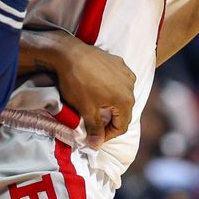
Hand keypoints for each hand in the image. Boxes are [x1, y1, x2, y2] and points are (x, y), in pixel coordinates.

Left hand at [50, 33, 135, 148]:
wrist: (68, 53)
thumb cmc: (77, 83)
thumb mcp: (85, 109)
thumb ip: (94, 129)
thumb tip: (96, 145)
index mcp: (125, 99)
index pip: (122, 126)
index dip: (108, 135)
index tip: (94, 137)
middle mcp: (130, 85)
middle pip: (124, 110)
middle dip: (110, 120)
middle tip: (93, 123)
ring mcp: (125, 71)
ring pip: (122, 95)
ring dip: (111, 104)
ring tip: (95, 106)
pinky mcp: (117, 61)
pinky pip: (119, 80)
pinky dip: (111, 88)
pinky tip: (97, 89)